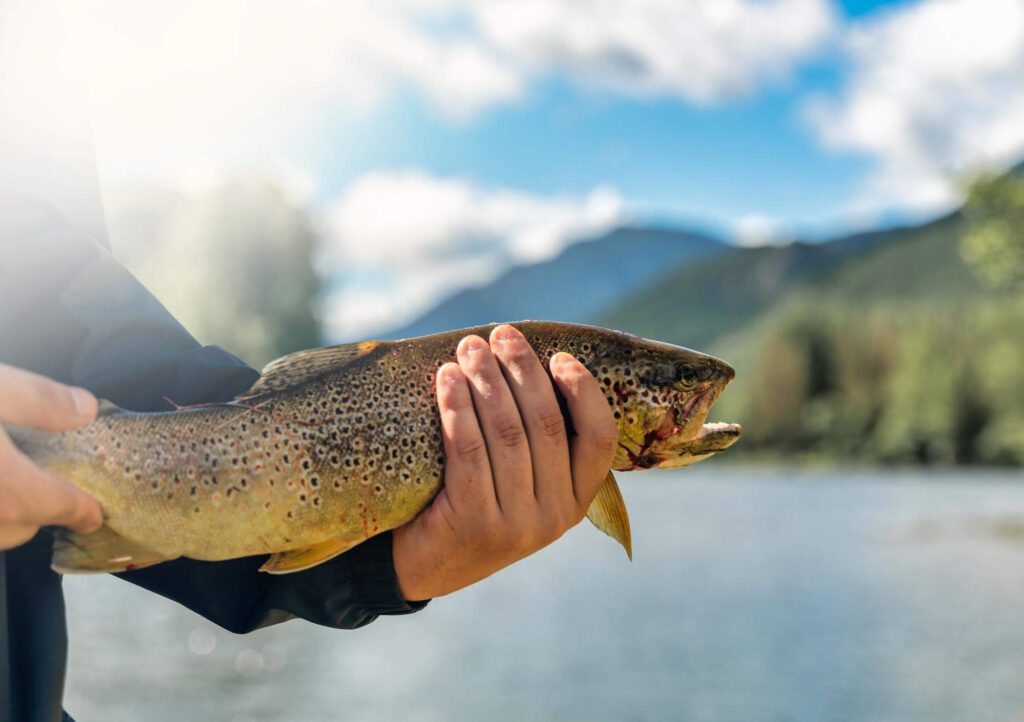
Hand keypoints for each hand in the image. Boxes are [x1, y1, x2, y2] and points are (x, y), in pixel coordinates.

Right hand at [0, 363, 102, 549]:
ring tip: (9, 476)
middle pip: (20, 528)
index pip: (57, 507)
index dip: (81, 510)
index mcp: (6, 487)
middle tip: (47, 485)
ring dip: (4, 512)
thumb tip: (85, 410)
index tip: (93, 514)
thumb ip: (40, 401)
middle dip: (38, 511)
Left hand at [392, 324, 617, 600]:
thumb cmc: (474, 505)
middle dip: (523, 371)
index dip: (583, 391)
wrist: (423, 566)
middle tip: (501, 335)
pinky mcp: (473, 523)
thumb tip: (529, 358)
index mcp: (577, 501)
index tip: (559, 355)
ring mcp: (517, 524)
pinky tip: (447, 380)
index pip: (600, 439)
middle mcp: (555, 516)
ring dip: (487, 381)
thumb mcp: (520, 484)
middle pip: (546, 425)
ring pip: (507, 433)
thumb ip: (536, 440)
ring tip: (469, 348)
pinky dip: (458, 408)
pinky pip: (469, 450)